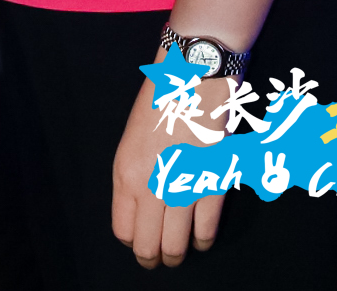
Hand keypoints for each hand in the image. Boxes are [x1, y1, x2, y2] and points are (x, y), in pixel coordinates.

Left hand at [111, 73, 227, 268]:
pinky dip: (202, 240)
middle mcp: (150, 185)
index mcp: (125, 173)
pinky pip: (206, 229)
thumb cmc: (160, 104)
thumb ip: (134, 178)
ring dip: (178, 254)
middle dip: (153, 257)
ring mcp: (183, 186)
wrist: (193, 76)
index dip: (133, 241)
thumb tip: (141, 213)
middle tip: (159, 260)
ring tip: (178, 255)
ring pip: (177, 244)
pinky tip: (200, 239)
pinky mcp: (213, 182)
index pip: (123, 229)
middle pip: (148, 244)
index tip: (141, 243)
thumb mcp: (132, 141)